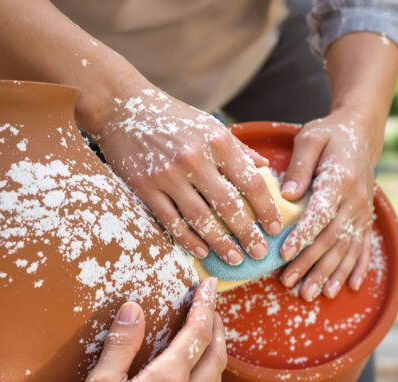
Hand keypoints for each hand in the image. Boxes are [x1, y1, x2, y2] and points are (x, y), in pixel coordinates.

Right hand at [67, 277, 226, 381]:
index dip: (205, 305)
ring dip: (217, 351)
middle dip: (217, 325)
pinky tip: (200, 379)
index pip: (196, 333)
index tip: (208, 285)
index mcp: (167, 381)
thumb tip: (134, 308)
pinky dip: (212, 379)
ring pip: (218, 378)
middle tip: (211, 305)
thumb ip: (120, 345)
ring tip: (208, 336)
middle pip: (216, 354)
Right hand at [96, 87, 281, 264]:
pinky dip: (188, 239)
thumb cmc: (173, 118)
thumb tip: (264, 168)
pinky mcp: (144, 187)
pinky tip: (203, 251)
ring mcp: (167, 174)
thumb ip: (238, 148)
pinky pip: (171, 221)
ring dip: (221, 243)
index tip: (275, 228)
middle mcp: (195, 158)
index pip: (251, 183)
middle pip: (229, 206)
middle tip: (260, 253)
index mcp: (217, 141)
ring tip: (235, 259)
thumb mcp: (210, 125)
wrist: (122, 107)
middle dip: (248, 234)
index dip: (266, 210)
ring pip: (201, 219)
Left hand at [278, 110, 381, 300]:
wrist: (361, 133)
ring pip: (346, 248)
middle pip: (331, 238)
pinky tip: (351, 287)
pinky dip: (357, 268)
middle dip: (309, 263)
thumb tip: (287, 195)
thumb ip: (299, 166)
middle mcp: (356, 199)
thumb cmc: (329, 135)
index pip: (320, 213)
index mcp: (339, 179)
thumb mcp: (310, 138)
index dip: (302, 235)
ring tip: (311, 293)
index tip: (283, 254)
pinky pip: (364, 247)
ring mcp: (363, 211)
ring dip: (329, 273)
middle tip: (288, 283)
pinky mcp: (366, 218)